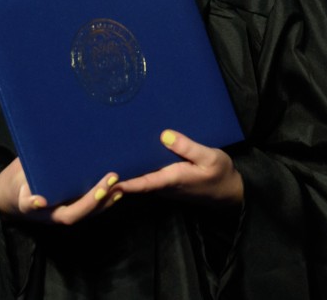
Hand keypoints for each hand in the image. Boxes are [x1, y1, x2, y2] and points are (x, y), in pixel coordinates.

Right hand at [0, 157, 121, 225]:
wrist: (13, 190)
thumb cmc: (16, 190)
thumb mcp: (18, 195)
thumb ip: (27, 200)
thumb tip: (38, 202)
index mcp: (51, 214)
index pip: (73, 213)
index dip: (89, 202)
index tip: (102, 189)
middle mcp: (64, 212)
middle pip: (87, 211)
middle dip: (102, 197)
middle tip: (114, 179)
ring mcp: (70, 206)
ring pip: (93, 208)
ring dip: (108, 197)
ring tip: (121, 182)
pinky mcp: (73, 197)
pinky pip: (91, 199)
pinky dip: (105, 193)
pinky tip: (116, 183)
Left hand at [114, 129, 243, 205]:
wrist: (229, 192)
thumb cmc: (220, 174)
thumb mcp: (210, 157)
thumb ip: (188, 147)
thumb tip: (164, 135)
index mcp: (172, 179)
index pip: (143, 183)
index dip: (125, 182)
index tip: (107, 180)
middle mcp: (164, 184)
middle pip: (136, 180)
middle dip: (119, 173)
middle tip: (97, 161)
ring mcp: (165, 185)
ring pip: (141, 177)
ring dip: (127, 170)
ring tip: (107, 154)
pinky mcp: (168, 182)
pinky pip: (148, 175)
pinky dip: (138, 168)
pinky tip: (131, 155)